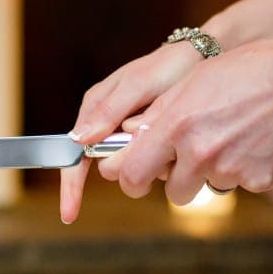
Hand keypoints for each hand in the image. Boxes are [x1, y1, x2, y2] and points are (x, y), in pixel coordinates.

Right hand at [60, 41, 201, 222]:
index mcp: (96, 109)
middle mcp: (108, 123)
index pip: (75, 155)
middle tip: (158, 150)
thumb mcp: (138, 86)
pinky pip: (151, 160)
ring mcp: (129, 133)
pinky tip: (180, 144)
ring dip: (152, 162)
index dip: (71, 186)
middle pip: (107, 165)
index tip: (70, 214)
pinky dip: (164, 158)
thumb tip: (78, 139)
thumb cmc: (168, 67)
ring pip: (131, 166)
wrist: (202, 60)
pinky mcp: (149, 139)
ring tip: (175, 139)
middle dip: (129, 167)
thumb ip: (108, 111)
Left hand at [98, 35, 272, 203]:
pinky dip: (249, 168)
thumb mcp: (195, 80)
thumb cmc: (246, 71)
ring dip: (218, 170)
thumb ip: (159, 112)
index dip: (132, 181)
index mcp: (177, 125)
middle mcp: (201, 153)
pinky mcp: (260, 181)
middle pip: (176, 193)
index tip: (136, 180)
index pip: (134, 174)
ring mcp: (232, 170)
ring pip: (212, 185)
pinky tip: (262, 140)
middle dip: (181, 181)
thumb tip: (128, 134)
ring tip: (237, 136)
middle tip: (197, 158)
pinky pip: (244, 183)